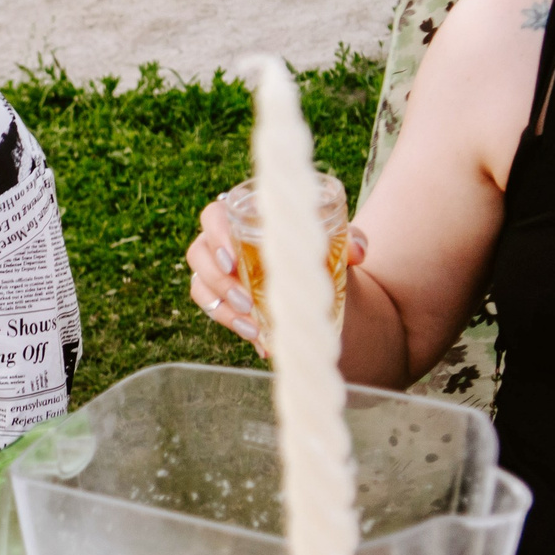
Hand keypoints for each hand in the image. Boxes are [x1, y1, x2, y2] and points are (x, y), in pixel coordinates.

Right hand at [185, 198, 368, 353]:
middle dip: (218, 279)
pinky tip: (256, 337)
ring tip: (251, 325)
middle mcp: (221, 241)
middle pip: (198, 253)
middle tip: (246, 300)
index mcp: (242, 217)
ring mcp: (216, 270)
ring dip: (222, 306)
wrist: (317, 278)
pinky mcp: (218, 296)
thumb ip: (349, 239)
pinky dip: (231, 323)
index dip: (216, 235)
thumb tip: (357, 251)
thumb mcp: (335, 242)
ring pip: (200, 284)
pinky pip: (211, 308)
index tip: (232, 259)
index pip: (214, 217)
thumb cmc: (317, 249)